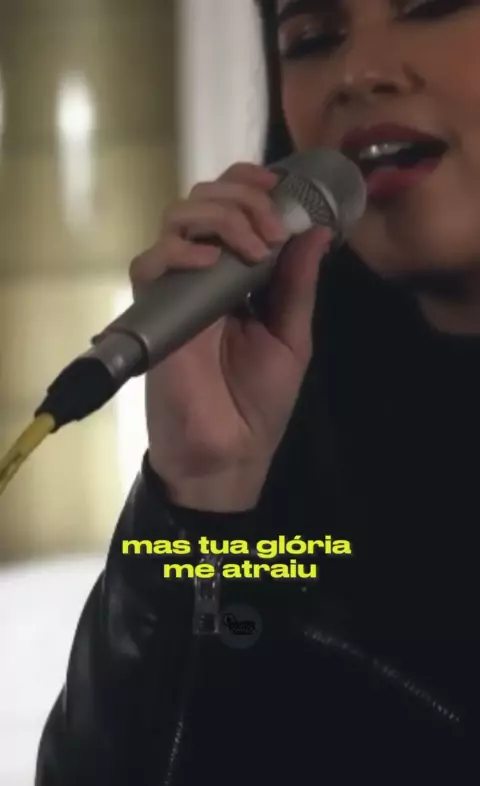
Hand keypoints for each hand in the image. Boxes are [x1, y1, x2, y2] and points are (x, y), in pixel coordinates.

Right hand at [129, 162, 331, 509]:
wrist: (229, 450)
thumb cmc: (259, 399)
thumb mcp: (291, 337)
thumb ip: (297, 285)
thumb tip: (316, 231)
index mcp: (238, 275)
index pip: (232, 206)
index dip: (250, 185)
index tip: (280, 189)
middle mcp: (204, 274)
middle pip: (202, 201)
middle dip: (240, 199)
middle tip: (270, 230)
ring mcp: (177, 291)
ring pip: (175, 220)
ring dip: (217, 217)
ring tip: (251, 247)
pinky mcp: (154, 314)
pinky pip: (149, 264)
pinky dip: (177, 251)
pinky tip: (208, 262)